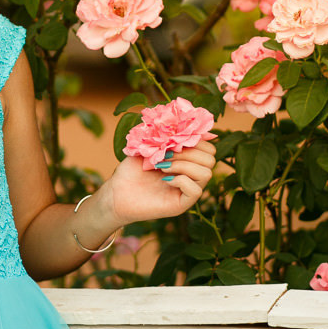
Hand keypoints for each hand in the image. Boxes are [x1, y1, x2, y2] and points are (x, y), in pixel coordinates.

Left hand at [101, 138, 216, 226]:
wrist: (116, 192)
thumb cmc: (131, 170)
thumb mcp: (148, 146)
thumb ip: (167, 136)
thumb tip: (183, 124)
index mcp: (187, 159)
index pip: (208, 147)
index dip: (196, 139)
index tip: (174, 138)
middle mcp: (191, 175)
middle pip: (211, 158)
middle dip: (189, 152)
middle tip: (166, 154)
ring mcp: (187, 190)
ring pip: (206, 173)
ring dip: (184, 165)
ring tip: (163, 166)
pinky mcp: (182, 204)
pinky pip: (196, 191)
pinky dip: (181, 180)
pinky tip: (164, 179)